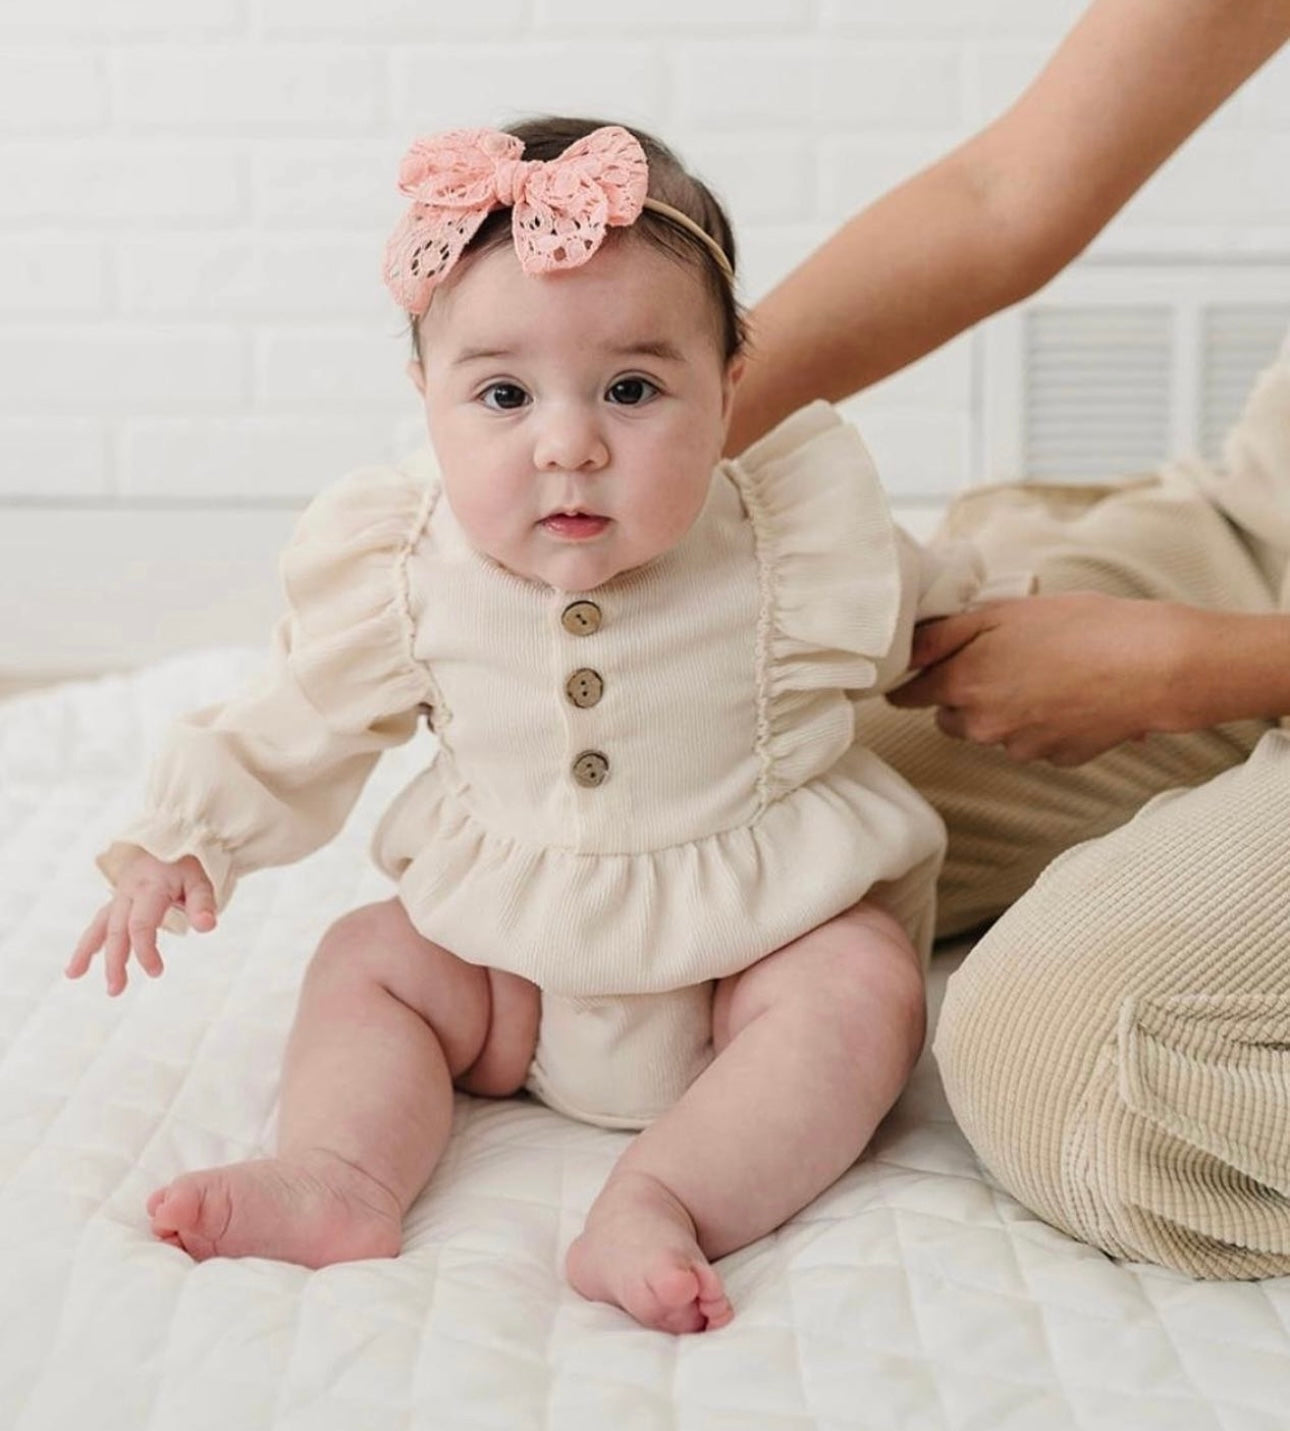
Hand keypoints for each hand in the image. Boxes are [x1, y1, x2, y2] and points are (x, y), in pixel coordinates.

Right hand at [66, 852, 216, 996]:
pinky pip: (100, 920)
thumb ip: (203, 904)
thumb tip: (206, 927)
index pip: (141, 924)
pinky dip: (89, 941)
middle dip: (114, 961)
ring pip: (100, 924)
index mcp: (150, 887)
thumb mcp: (202, 880)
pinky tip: (79, 963)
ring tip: (73, 975)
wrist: (174, 837)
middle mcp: (129, 891)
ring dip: (87, 951)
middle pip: (117, 929)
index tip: (156, 972)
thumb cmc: (189, 863)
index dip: (145, 950)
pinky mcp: (118, 899)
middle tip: (115, 990)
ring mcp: (121, 895)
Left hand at [886, 593, 1196, 765]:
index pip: (907, 696)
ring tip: (1046, 672)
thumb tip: (904, 651)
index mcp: (964, 685)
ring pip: (993, 730)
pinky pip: (1034, 742)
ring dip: (1006, 708)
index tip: (921, 668)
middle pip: (950, 715)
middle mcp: (984, 725)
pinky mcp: (1056, 759)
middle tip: (1002, 658)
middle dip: (964, 692)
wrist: (1154, 665)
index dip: (913, 679)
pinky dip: (1044, 723)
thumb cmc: (1082, 628)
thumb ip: (942, 634)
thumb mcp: (1002, 613)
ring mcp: (1020, 748)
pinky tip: (1072, 694)